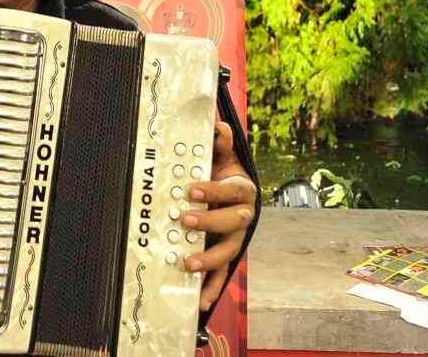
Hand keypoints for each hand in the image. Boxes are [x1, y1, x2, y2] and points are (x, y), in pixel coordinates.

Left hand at [181, 120, 256, 310]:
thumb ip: (220, 144)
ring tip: (187, 263)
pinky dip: (213, 288)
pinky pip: (223, 275)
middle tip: (184, 218)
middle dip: (209, 221)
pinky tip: (199, 301)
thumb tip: (218, 125)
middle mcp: (243, 216)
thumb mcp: (222, 157)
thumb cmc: (224, 174)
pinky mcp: (227, 255)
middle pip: (232, 222)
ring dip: (209, 259)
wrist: (232, 194)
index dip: (213, 190)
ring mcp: (235, 239)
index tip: (191, 189)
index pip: (232, 190)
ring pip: (229, 252)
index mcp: (242, 191)